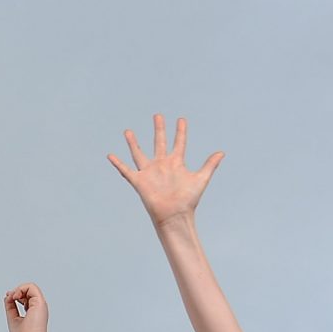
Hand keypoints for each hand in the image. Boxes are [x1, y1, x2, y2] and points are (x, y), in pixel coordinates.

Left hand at [3, 282, 49, 331]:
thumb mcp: (13, 317)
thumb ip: (11, 306)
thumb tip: (8, 295)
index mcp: (33, 311)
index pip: (25, 296)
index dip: (15, 294)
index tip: (8, 299)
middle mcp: (38, 306)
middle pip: (28, 290)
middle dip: (17, 291)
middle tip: (10, 298)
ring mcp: (40, 304)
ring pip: (30, 286)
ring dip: (19, 289)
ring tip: (14, 297)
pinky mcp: (40, 303)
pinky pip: (31, 286)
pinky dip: (21, 289)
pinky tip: (16, 297)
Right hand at [108, 114, 222, 225]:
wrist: (175, 215)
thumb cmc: (188, 200)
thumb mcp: (201, 179)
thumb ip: (209, 165)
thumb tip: (222, 152)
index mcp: (176, 163)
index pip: (179, 143)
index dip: (180, 131)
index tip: (181, 119)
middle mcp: (162, 165)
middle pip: (159, 142)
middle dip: (159, 129)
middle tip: (157, 115)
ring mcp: (149, 173)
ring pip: (139, 153)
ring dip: (133, 143)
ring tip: (127, 131)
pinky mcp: (139, 182)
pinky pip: (126, 171)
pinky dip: (118, 163)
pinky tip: (110, 155)